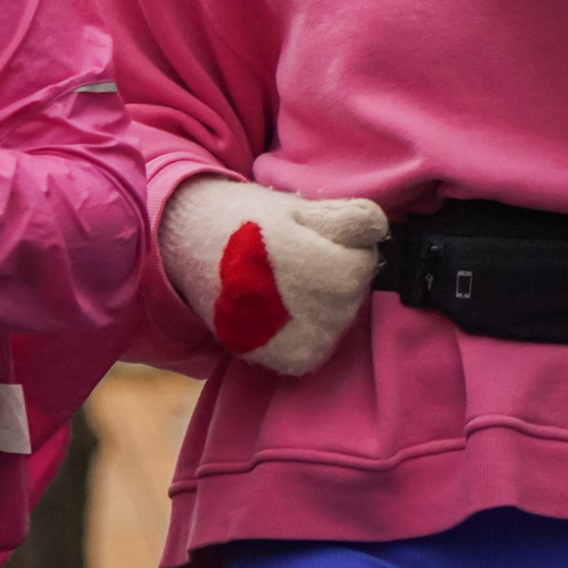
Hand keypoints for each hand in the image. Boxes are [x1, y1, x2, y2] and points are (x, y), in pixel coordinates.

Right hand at [159, 176, 386, 375]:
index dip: (341, 232)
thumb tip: (381, 230)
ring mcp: (308, 341)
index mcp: (332, 267)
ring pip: (341, 314)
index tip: (306, 230)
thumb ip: (349, 217)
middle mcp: (325, 312)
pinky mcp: (292, 361)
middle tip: (288, 256)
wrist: (187, 251)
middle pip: (356, 283)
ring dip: (322, 299)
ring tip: (278, 282)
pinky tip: (276, 309)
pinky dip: (305, 328)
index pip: (369, 244)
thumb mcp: (297, 206)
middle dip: (334, 266)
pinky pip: (319, 344)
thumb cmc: (245, 220)